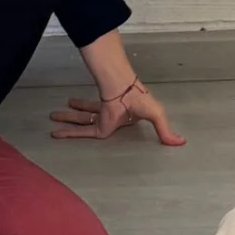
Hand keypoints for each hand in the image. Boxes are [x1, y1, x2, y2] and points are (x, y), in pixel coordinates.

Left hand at [50, 82, 184, 146]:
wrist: (128, 92)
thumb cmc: (141, 101)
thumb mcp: (157, 116)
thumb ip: (165, 130)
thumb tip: (182, 142)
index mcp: (123, 117)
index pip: (110, 121)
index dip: (102, 119)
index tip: (94, 119)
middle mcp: (109, 117)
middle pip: (89, 119)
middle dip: (74, 117)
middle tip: (57, 116)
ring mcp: (101, 119)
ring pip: (82, 121)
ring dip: (67, 119)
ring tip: (53, 116)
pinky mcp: (95, 124)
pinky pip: (80, 131)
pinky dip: (68, 132)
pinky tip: (55, 133)